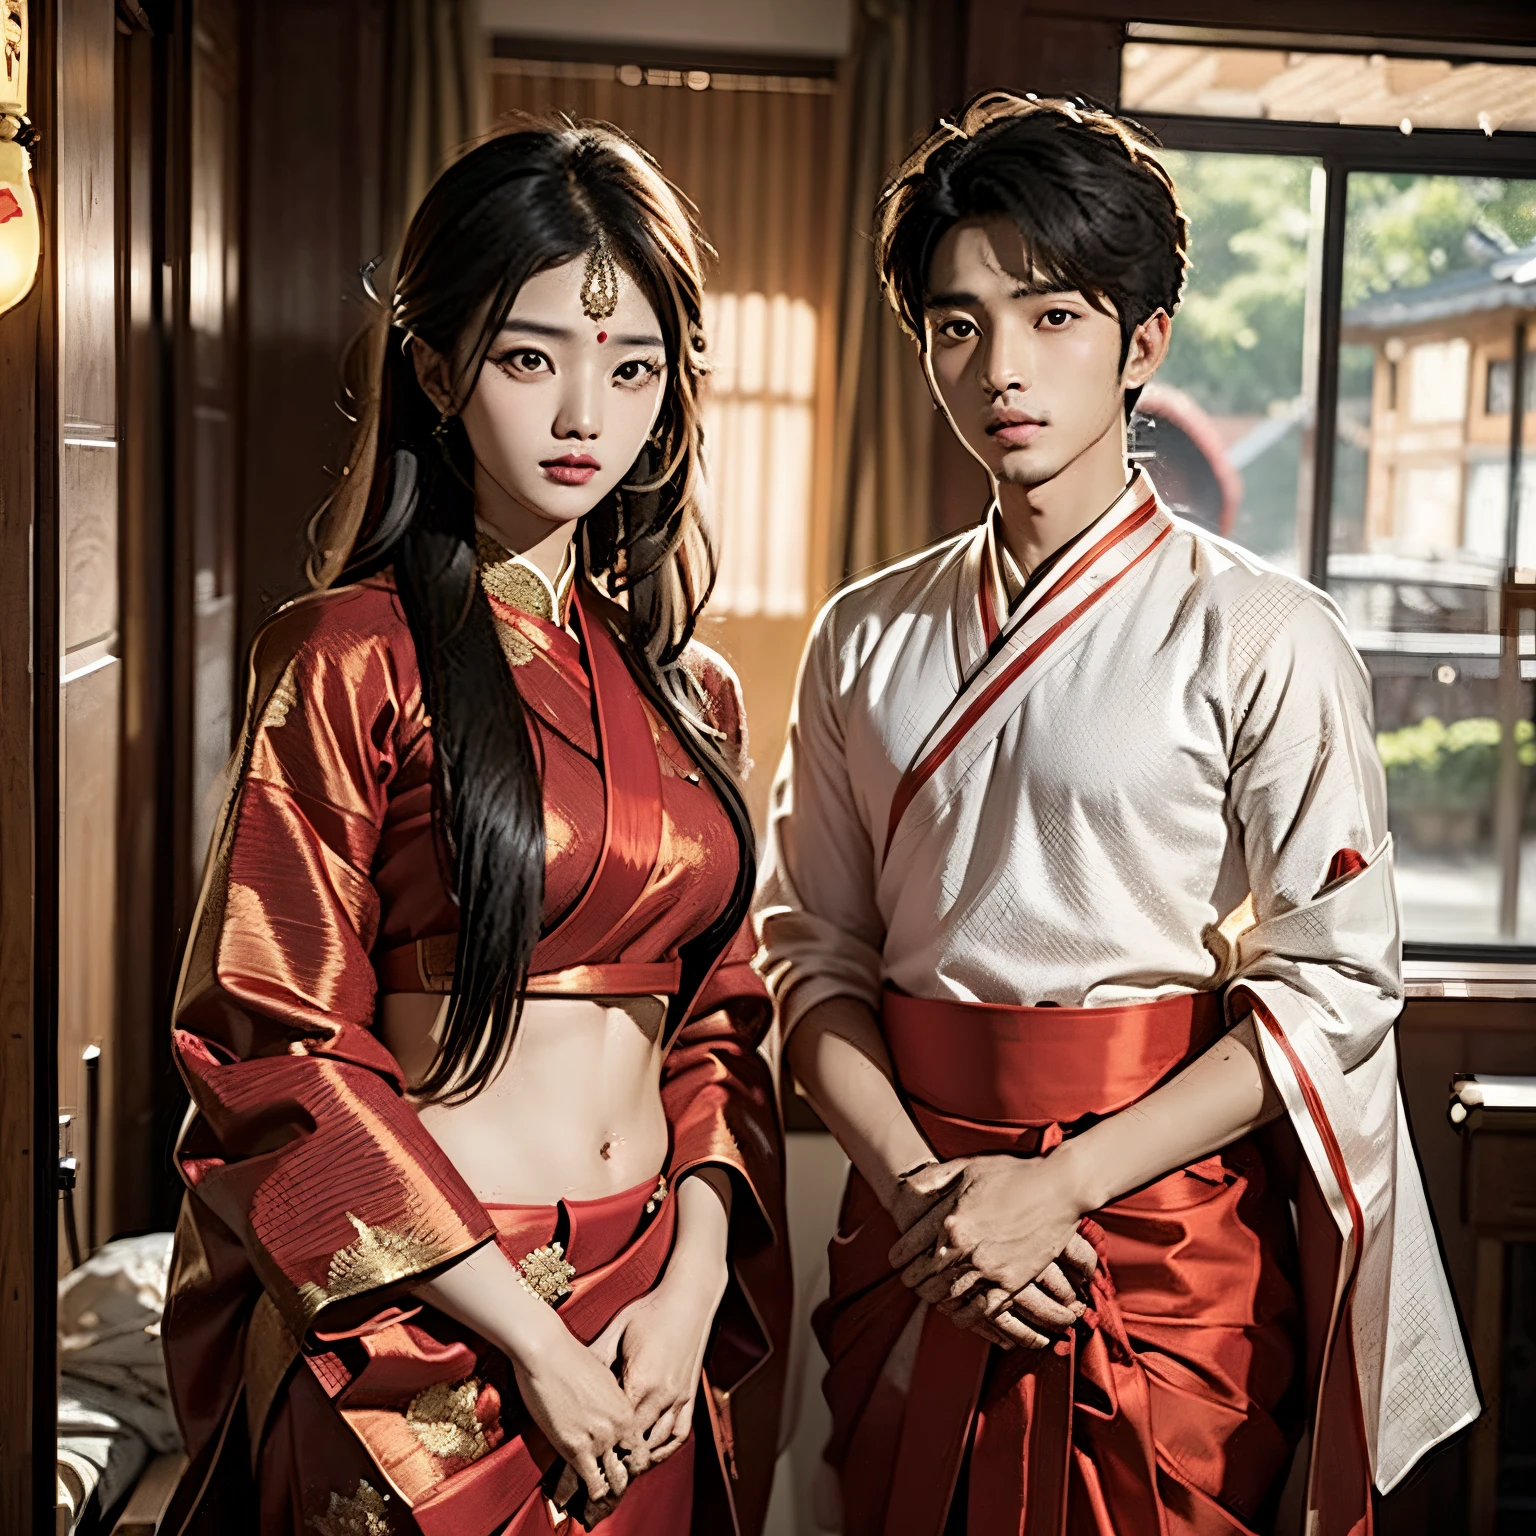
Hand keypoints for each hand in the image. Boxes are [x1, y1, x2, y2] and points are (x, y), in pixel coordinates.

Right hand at [511, 1318, 641, 1514]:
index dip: (632, 1459)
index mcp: (627, 1408)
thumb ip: (612, 1399)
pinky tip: (584, 1492)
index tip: (621, 1464)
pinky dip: (589, 1491)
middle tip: (611, 1481)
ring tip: (599, 1491)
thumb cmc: (570, 1358)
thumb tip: (610, 1410)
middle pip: (630, 1466)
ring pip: (614, 1479)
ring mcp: (599, 1438)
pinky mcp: (575, 1447)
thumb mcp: (603, 1377)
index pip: (640, 1447)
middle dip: (622, 1477)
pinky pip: (591, 1481)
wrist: (546, 1352)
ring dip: (607, 1487)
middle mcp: (619, 1426)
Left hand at [589, 1258, 725, 1474]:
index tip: (584, 1456)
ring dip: (640, 1459)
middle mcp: (662, 1395)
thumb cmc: (650, 1311)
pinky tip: (652, 1454)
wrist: (688, 1299)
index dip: (600, 1446)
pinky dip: (666, 1449)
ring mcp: (679, 1397)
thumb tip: (572, 1374)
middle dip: (617, 1460)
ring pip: (658, 1444)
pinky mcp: (690, 1395)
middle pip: (636, 1443)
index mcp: (640, 1380)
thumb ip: (597, 1357)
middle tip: (598, 1471)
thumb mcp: (617, 1330)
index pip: (616, 1428)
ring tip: (620, 1468)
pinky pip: (680, 1434)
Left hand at [889, 1151, 1098, 1341]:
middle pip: (924, 1276)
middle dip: (915, 1281)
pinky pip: (980, 1311)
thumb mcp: (967, 1167)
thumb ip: (934, 1179)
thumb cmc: (1012, 1173)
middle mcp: (963, 1246)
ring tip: (932, 1297)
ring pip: (948, 1296)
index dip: (899, 1259)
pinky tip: (960, 1313)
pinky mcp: (1011, 1283)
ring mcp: (987, 1267)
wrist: (1058, 1187)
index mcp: (949, 1218)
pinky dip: (966, 1315)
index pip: (909, 1249)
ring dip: (937, 1299)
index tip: (897, 1263)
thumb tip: (906, 1190)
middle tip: (912, 1282)